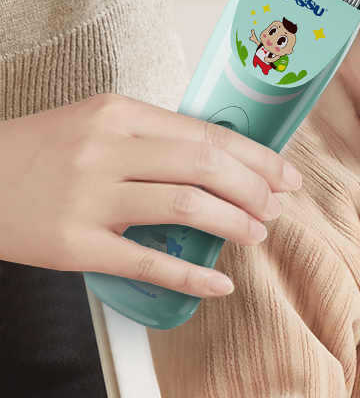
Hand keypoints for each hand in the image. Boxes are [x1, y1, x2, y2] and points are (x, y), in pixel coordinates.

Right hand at [0, 93, 302, 296]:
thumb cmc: (36, 154)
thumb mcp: (93, 124)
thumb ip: (151, 136)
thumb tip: (220, 160)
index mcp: (118, 115)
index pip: (206, 134)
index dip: (256, 158)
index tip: (284, 174)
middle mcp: (106, 151)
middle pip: (206, 166)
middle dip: (255, 189)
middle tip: (276, 207)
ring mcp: (90, 198)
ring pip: (187, 206)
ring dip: (234, 223)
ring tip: (256, 233)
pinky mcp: (75, 244)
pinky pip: (148, 262)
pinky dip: (192, 275)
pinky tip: (220, 283)